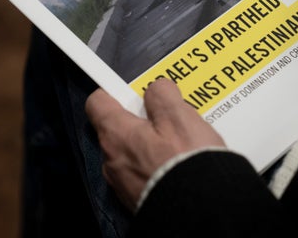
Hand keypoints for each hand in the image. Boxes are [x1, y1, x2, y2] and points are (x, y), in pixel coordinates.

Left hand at [85, 78, 225, 209]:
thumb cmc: (185, 163)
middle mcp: (112, 161)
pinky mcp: (137, 198)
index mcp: (116, 135)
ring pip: (133, 151)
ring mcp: (123, 183)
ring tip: (181, 142)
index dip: (116, 90)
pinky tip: (178, 163)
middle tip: (169, 116)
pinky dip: (156, 165)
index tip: (132, 87)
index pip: (98, 102)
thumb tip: (156, 90)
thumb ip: (162, 95)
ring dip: (151, 143)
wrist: (199, 211)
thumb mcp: (178, 116)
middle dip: (141, 118)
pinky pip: (142, 173)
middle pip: (119, 127)